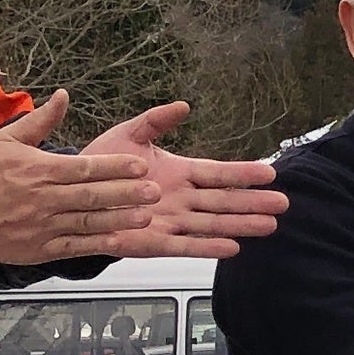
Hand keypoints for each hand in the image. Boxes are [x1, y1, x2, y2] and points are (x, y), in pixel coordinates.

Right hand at [0, 91, 159, 266]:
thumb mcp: (7, 140)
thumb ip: (41, 121)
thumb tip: (64, 96)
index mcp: (39, 170)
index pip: (85, 168)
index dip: (115, 167)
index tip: (141, 166)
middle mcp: (43, 198)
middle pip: (91, 196)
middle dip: (125, 193)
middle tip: (154, 191)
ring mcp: (41, 226)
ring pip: (86, 223)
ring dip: (117, 221)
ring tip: (145, 217)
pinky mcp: (38, 248)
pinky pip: (72, 247)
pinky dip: (96, 246)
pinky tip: (119, 243)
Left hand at [83, 101, 289, 260]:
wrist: (71, 194)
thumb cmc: (100, 164)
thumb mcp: (129, 134)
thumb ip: (156, 121)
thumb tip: (183, 106)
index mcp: (180, 172)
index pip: (218, 173)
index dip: (243, 173)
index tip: (269, 173)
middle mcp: (181, 199)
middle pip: (224, 201)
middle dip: (253, 203)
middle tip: (282, 203)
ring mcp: (170, 221)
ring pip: (213, 224)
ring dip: (240, 226)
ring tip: (269, 226)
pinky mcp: (154, 242)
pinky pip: (185, 246)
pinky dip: (208, 248)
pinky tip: (231, 249)